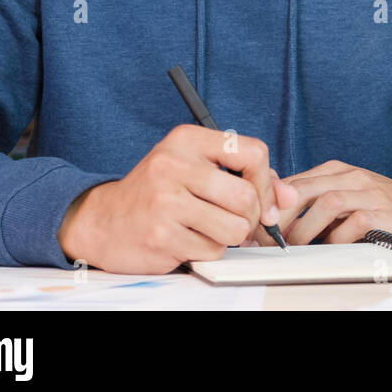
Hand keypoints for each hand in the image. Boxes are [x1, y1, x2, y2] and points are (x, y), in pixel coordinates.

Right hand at [58, 124, 297, 273]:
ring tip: (208, 229)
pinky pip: (212, 251)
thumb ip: (248, 177)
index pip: (253, 152)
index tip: (263, 199)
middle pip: (247, 197)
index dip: (266, 182)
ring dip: (229, 237)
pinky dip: (208, 251)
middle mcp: (174, 165)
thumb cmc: (160, 192)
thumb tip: (289, 197)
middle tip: (236, 221)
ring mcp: (165, 201)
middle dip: (251, 217)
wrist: (102, 220)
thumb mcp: (199, 169)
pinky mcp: (160, 235)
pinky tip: (187, 240)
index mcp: (187, 139)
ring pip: (234, 228)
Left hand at [251, 159, 391, 245]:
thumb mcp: (347, 197)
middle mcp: (353, 178)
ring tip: (294, 247)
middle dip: (280, 216)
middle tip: (265, 239)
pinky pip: (356, 222)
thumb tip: (274, 221)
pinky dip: (338, 237)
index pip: (295, 182)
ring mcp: (372, 194)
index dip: (271, 204)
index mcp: (338, 172)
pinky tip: (331, 248)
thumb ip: (316, 203)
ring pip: (327, 202)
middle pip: (305, 190)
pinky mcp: (389, 214)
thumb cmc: (384, 206)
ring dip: (305, 228)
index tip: (255, 226)